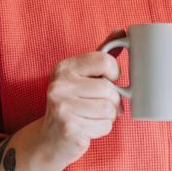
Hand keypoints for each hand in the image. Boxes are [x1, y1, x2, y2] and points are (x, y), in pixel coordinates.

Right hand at [35, 33, 124, 166]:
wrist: (49, 139)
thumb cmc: (72, 103)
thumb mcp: (81, 76)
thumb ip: (100, 55)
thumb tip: (122, 31)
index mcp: (64, 67)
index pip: (104, 61)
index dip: (114, 73)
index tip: (108, 80)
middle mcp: (60, 85)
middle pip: (109, 89)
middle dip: (112, 101)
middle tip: (101, 105)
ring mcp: (62, 107)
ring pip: (109, 109)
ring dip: (108, 116)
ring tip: (93, 116)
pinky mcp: (69, 128)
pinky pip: (104, 126)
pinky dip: (102, 129)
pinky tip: (88, 128)